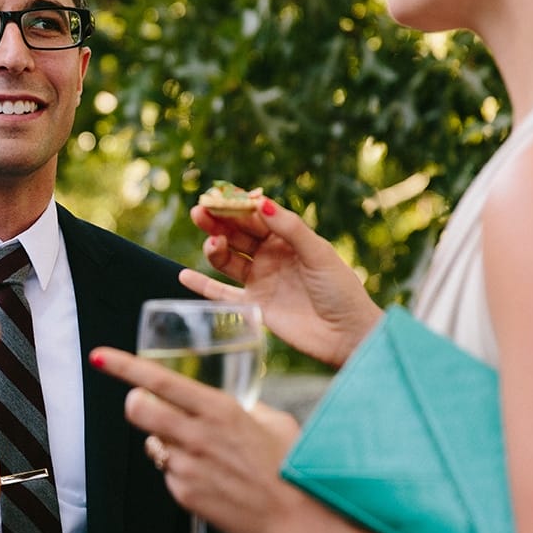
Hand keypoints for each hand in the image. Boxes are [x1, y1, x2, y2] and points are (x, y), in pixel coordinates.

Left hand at [92, 346, 304, 532]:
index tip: (100, 357)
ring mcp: (187, 467)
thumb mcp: (273, 421)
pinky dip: (182, 472)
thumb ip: (243, 407)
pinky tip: (212, 480)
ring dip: (167, 443)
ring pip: (152, 444)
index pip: (159, 381)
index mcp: (219, 409)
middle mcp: (197, 436)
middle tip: (148, 406)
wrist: (299, 519)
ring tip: (203, 455)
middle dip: (136, 404)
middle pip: (137, 410)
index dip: (123, 367)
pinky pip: (169, 473)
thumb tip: (229, 404)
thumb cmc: (292, 465)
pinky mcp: (184, 494)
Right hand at [186, 198, 381, 367]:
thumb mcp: (318, 254)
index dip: (237, 206)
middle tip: (200, 212)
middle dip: (218, 222)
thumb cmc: (341, 291)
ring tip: (212, 243)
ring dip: (215, 248)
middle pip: (237, 235)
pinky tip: (184, 275)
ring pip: (228, 260)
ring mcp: (260, 281)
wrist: (347, 335)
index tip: (218, 196)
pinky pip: (221, 294)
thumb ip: (289, 228)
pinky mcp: (253, 307)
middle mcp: (271, 257)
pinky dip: (202, 286)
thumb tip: (260, 203)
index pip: (256, 217)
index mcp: (288, 239)